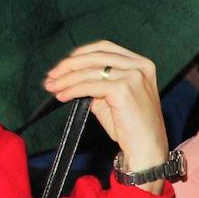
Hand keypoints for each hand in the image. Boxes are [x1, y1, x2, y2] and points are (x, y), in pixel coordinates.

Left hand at [43, 41, 169, 192]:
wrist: (147, 149)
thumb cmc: (132, 126)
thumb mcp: (115, 97)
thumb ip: (98, 82)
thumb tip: (69, 76)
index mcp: (141, 63)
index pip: (105, 48)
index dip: (80, 54)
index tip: (63, 66)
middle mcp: (140, 66)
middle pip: (95, 56)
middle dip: (68, 65)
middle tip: (51, 76)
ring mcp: (133, 76)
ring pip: (89, 71)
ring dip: (66, 79)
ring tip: (52, 87)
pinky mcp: (124, 89)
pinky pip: (89, 86)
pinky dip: (72, 90)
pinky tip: (63, 96)